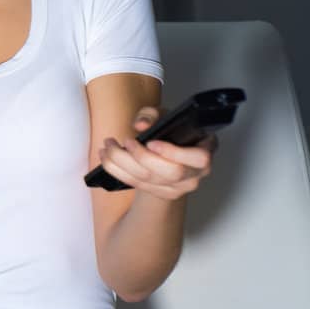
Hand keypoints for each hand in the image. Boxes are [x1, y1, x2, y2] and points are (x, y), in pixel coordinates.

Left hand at [95, 106, 215, 201]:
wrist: (167, 155)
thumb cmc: (171, 133)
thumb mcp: (164, 117)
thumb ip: (153, 115)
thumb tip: (141, 124)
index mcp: (203, 153)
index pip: (199, 158)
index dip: (173, 152)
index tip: (151, 142)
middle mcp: (195, 174)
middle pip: (171, 173)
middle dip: (142, 157)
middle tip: (126, 141)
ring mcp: (179, 188)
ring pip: (149, 180)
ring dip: (121, 162)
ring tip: (108, 146)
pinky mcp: (161, 194)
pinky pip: (136, 184)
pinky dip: (117, 170)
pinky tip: (106, 157)